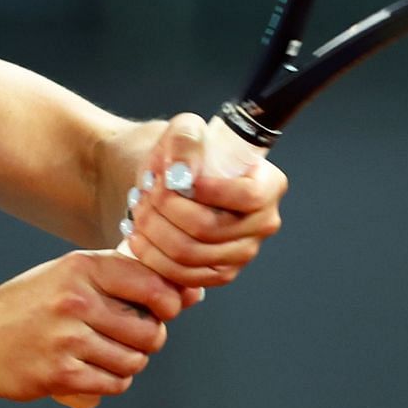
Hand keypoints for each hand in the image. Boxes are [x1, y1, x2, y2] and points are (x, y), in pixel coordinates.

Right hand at [0, 250, 183, 401]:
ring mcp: (67, 339)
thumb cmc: (29, 306)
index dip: (168, 303)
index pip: (153, 284)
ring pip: (135, 360)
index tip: (161, 311)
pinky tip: (93, 370)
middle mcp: (75, 300)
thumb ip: (127, 280)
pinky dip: (112, 381)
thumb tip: (192, 294)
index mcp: (81, 268)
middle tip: (127, 337)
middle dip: (147, 339)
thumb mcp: (70, 276)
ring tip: (105, 353)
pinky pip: (115, 383)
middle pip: (150, 330)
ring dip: (129, 362)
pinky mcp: (61, 374)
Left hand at [124, 112, 287, 289]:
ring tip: (139, 210)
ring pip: (190, 254)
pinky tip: (139, 237)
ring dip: (154, 232)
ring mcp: (243, 253)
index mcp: (268, 185)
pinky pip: (184, 276)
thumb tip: (182, 174)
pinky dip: (154, 258)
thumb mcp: (185, 130)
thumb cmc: (185, 155)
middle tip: (145, 193)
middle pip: (209, 228)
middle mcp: (263, 223)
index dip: (210, 191)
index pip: (248, 195)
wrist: (171, 182)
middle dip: (166, 210)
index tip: (174, 179)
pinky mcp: (220, 274)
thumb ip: (185, 142)